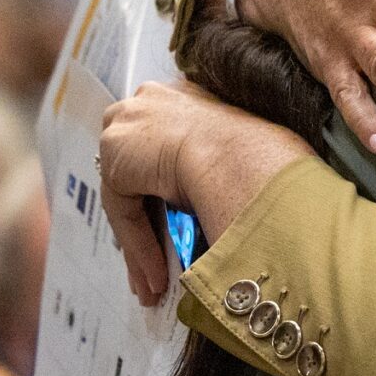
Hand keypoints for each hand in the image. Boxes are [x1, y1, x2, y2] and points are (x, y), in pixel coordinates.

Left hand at [100, 81, 312, 305]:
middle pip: (136, 171)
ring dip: (141, 243)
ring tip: (155, 282)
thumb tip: (231, 195)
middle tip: (159, 259)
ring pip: (129, 197)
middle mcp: (147, 102)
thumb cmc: (260, 152)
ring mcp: (127, 126)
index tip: (174, 219)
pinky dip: (139, 247)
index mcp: (179, 94)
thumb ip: (216, 161)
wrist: (244, 154)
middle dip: (146, 218)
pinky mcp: (115, 160)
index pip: (159, 143)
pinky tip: (156, 275)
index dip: (163, 186)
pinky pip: (125, 213)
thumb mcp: (236, 150)